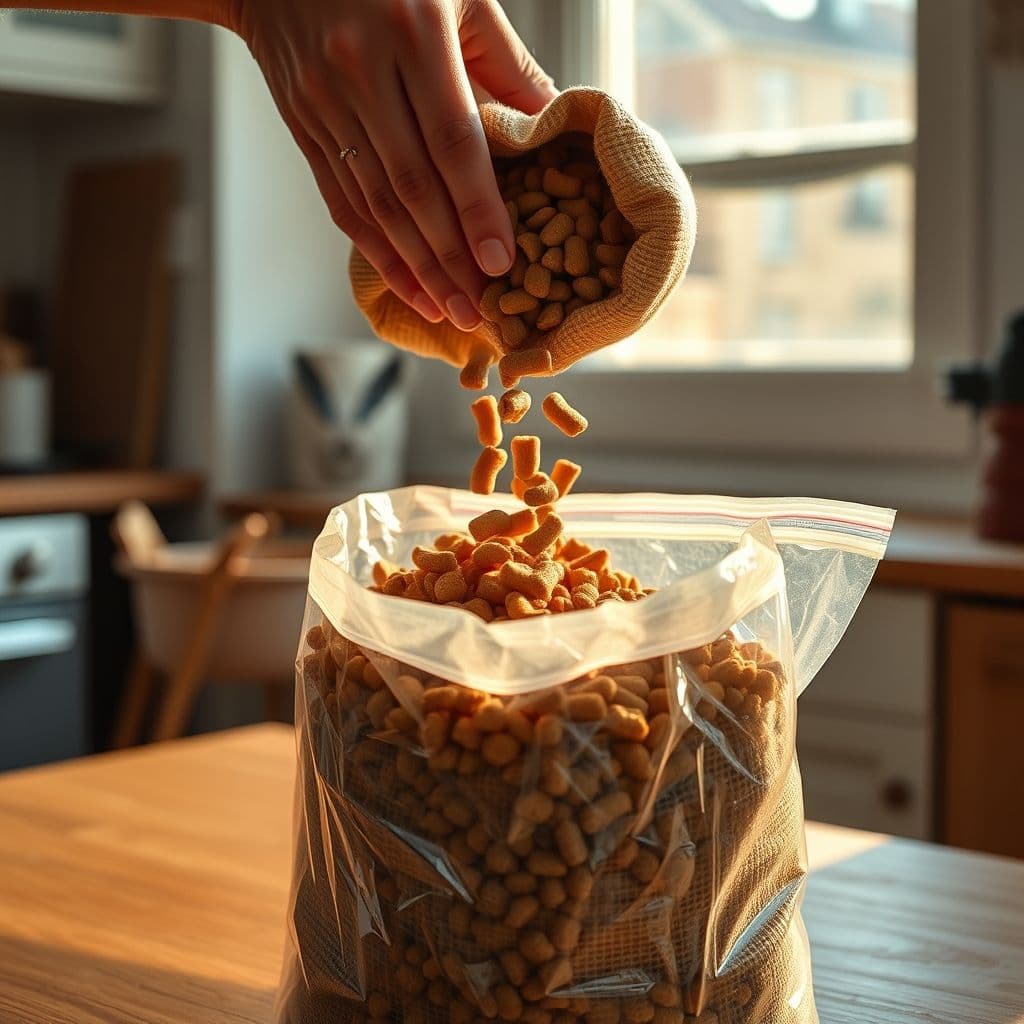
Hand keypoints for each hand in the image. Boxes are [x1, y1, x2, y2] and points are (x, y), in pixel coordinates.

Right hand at [230, 0, 557, 330]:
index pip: (453, 140)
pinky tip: (409, 287)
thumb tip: (550, 126)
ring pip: (376, 204)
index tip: (502, 262)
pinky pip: (342, 201)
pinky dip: (377, 251)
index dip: (478, 207)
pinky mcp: (304, 124)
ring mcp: (325, 101)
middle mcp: (362, 71)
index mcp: (414, 32)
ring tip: (452, 311)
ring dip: (417, 268)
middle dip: (451, 258)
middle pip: (412, 187)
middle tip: (483, 309)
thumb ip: (506, 62)